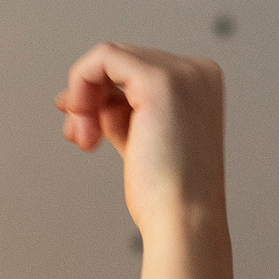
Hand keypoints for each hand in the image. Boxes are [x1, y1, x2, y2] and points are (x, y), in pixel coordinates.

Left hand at [53, 43, 226, 226]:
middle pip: (121, 63)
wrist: (183, 220)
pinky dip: (80, 82)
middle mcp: (197, 72)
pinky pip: (103, 58)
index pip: (136, 73)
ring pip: (108, 58)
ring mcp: (182, 73)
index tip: (82, 128)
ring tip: (83, 138)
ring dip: (83, 97)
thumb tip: (77, 97)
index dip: (101, 96)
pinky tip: (80, 118)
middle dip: (89, 98)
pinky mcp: (159, 80)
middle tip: (78, 137)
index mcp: (200, 85)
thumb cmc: (166, 195)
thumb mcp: (139, 140)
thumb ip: (117, 113)